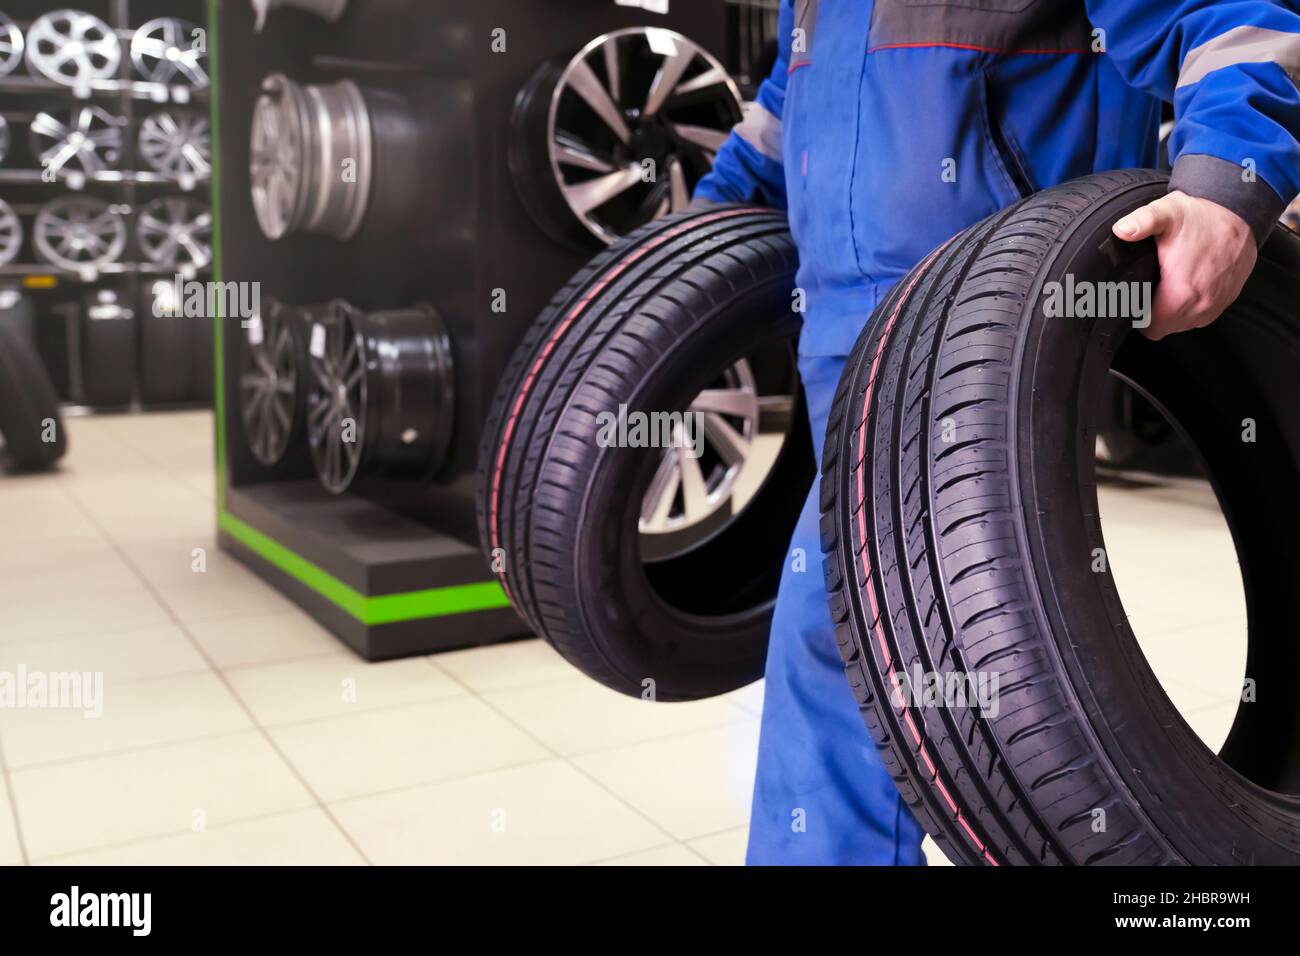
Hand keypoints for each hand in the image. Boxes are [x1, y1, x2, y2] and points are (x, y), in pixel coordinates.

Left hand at [1112, 190, 1255, 339]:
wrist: (1241, 211)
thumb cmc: (1201, 215)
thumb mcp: (1166, 212)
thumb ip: (1141, 222)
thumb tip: (1122, 230)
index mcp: (1182, 292)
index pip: (1151, 328)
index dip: (1138, 318)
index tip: (1135, 301)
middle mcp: (1202, 304)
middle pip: (1166, 328)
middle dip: (1154, 315)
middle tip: (1147, 291)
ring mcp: (1217, 303)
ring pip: (1185, 324)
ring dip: (1173, 312)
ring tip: (1166, 289)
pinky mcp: (1228, 299)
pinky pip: (1202, 315)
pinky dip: (1191, 307)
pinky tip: (1185, 288)